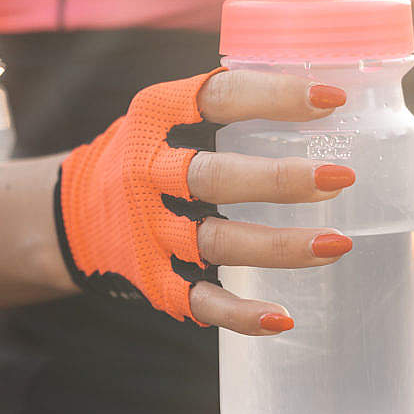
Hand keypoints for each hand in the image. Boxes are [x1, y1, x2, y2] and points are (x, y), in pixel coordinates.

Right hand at [53, 66, 355, 328]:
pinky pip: (200, 300)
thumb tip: (327, 94)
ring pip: (218, 242)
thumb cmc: (149, 155)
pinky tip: (283, 319)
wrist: (71, 214)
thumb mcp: (168, 113)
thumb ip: (228, 105)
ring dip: (279, 247)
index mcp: (157, 116)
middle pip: (216, 178)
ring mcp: (150, 231)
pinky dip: (240, 314)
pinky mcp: (154, 280)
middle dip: (279, 180)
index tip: (332, 100)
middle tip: (342, 178)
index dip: (276, 97)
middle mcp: (149, 173)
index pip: (219, 98)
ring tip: (337, 244)